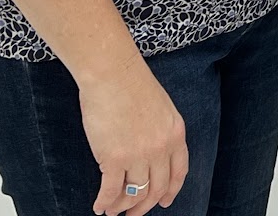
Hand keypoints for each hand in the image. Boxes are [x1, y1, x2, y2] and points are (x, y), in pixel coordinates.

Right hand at [78, 64, 187, 214]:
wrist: (114, 74)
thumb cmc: (132, 85)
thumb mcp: (162, 108)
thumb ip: (161, 131)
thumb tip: (152, 153)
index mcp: (176, 134)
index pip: (179, 172)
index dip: (170, 190)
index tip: (163, 202)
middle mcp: (161, 149)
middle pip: (156, 188)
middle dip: (144, 206)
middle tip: (134, 214)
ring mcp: (139, 155)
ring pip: (134, 193)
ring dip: (122, 206)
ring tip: (113, 211)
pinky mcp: (115, 159)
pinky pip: (111, 191)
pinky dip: (105, 203)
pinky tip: (99, 207)